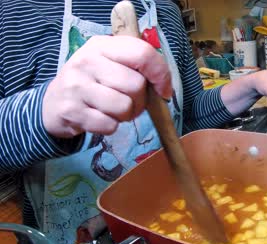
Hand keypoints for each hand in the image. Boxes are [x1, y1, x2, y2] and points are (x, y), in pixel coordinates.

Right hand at [42, 35, 172, 137]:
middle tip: (130, 102)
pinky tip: (100, 119)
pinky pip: (109, 125)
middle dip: (140, 101)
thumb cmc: (92, 82)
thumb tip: (164, 85)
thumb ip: (137, 66)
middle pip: (136, 85)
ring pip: (124, 107)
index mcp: (102, 45)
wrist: (53, 103)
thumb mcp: (110, 63)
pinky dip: (110, 127)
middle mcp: (87, 61)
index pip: (143, 53)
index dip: (161, 74)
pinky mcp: (71, 111)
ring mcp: (77, 86)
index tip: (164, 90)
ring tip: (114, 111)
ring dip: (126, 115)